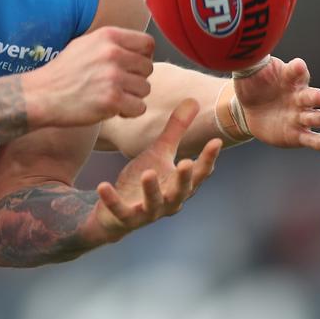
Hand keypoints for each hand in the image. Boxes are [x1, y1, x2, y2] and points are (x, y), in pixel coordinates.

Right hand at [27, 26, 154, 127]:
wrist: (41, 95)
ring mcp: (113, 77)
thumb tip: (141, 50)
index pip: (147, 44)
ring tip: (111, 97)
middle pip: (148, 68)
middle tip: (117, 86)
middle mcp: (113, 53)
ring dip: (132, 97)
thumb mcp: (85, 44)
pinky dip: (128, 112)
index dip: (143, 57)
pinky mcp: (112, 100)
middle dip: (136, 79)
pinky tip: (112, 109)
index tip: (132, 67)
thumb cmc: (62, 72)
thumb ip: (113, 44)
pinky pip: (139, 108)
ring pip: (145, 89)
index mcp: (108, 36)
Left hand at [94, 98, 221, 240]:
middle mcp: (168, 202)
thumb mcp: (159, 152)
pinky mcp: (125, 218)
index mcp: (178, 185)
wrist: (115, 213)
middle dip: (184, 179)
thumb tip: (193, 100)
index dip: (208, 159)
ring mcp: (147, 212)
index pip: (199, 173)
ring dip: (151, 189)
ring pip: (152, 203)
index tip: (216, 141)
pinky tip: (103, 185)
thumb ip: (176, 130)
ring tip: (147, 173)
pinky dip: (112, 200)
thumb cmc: (142, 181)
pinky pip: (119, 210)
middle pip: (180, 192)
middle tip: (186, 163)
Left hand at [232, 56, 319, 150]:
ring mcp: (300, 116)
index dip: (297, 68)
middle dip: (315, 96)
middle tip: (319, 97)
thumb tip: (250, 50)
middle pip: (310, 95)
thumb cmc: (252, 85)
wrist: (247, 110)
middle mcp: (299, 96)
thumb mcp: (249, 72)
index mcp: (289, 78)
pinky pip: (311, 138)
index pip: (296, 71)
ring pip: (315, 116)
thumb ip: (253, 62)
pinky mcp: (297, 134)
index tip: (297, 66)